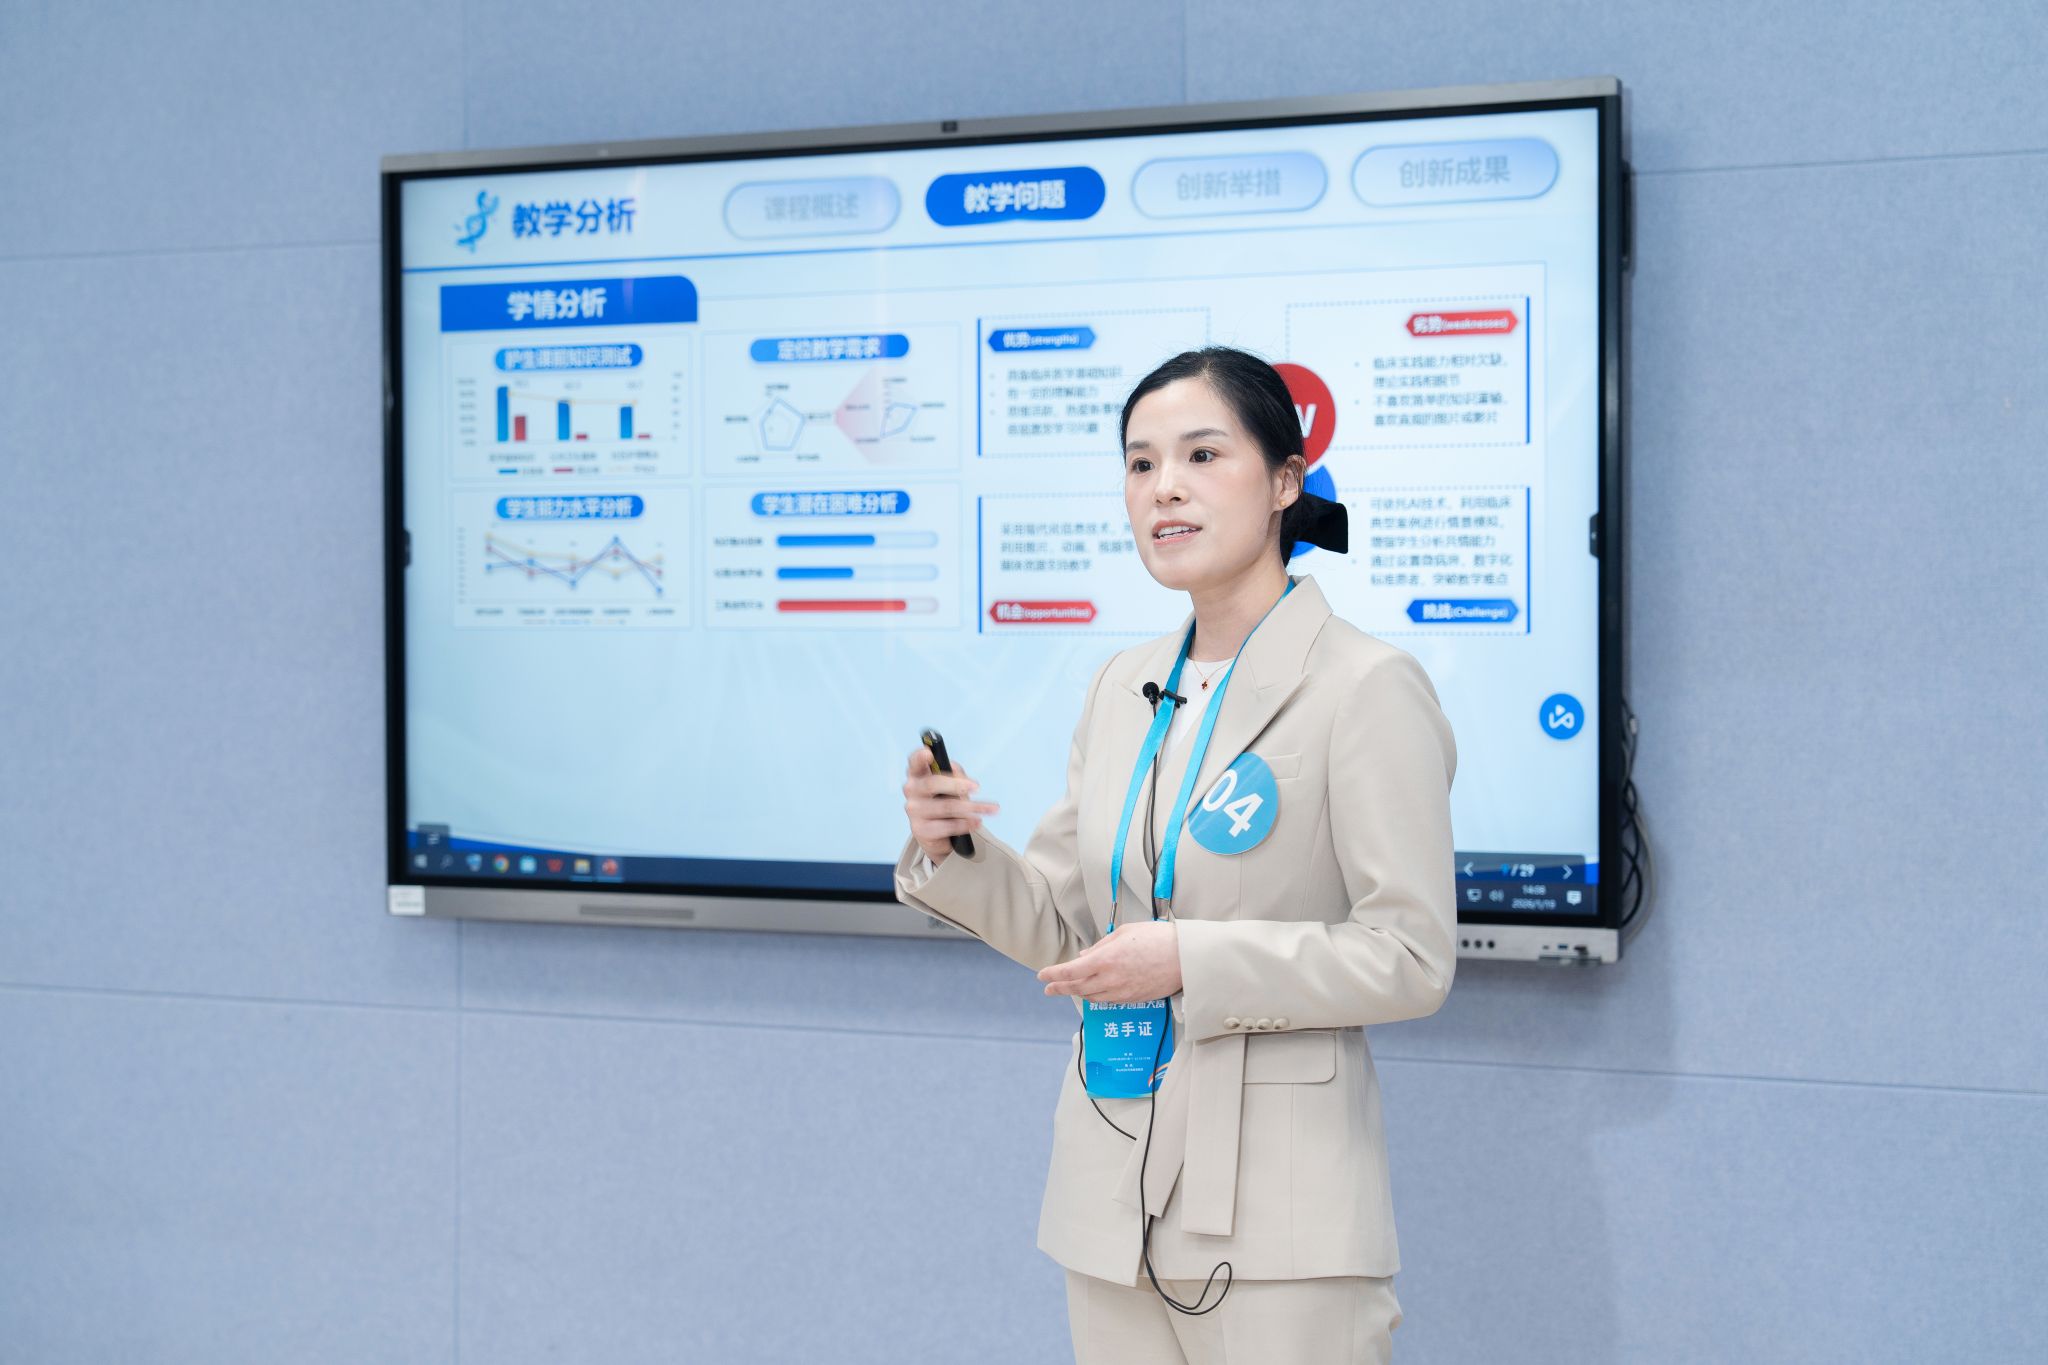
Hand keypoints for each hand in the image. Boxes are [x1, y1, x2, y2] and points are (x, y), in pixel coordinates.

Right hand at [902, 746, 999, 864]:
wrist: (937, 835)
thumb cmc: (943, 801)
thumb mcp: (951, 785)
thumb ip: (956, 775)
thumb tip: (964, 779)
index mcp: (918, 774)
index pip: (914, 762)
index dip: (919, 757)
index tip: (929, 753)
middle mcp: (912, 790)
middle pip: (933, 783)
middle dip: (957, 784)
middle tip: (977, 787)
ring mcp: (914, 811)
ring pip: (946, 806)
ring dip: (972, 807)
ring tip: (989, 809)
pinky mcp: (920, 830)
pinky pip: (948, 826)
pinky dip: (966, 824)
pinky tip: (977, 822)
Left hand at [1038, 920, 1181, 1002]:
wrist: (1184, 957)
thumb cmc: (1157, 938)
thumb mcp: (1124, 933)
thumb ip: (1101, 945)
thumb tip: (1085, 954)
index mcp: (1105, 960)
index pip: (1070, 971)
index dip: (1053, 974)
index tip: (1042, 975)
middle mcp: (1110, 979)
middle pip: (1077, 988)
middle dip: (1059, 988)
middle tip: (1048, 988)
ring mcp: (1122, 992)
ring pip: (1092, 997)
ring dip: (1077, 993)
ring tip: (1068, 989)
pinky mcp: (1133, 999)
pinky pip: (1108, 1000)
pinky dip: (1095, 997)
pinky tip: (1092, 992)